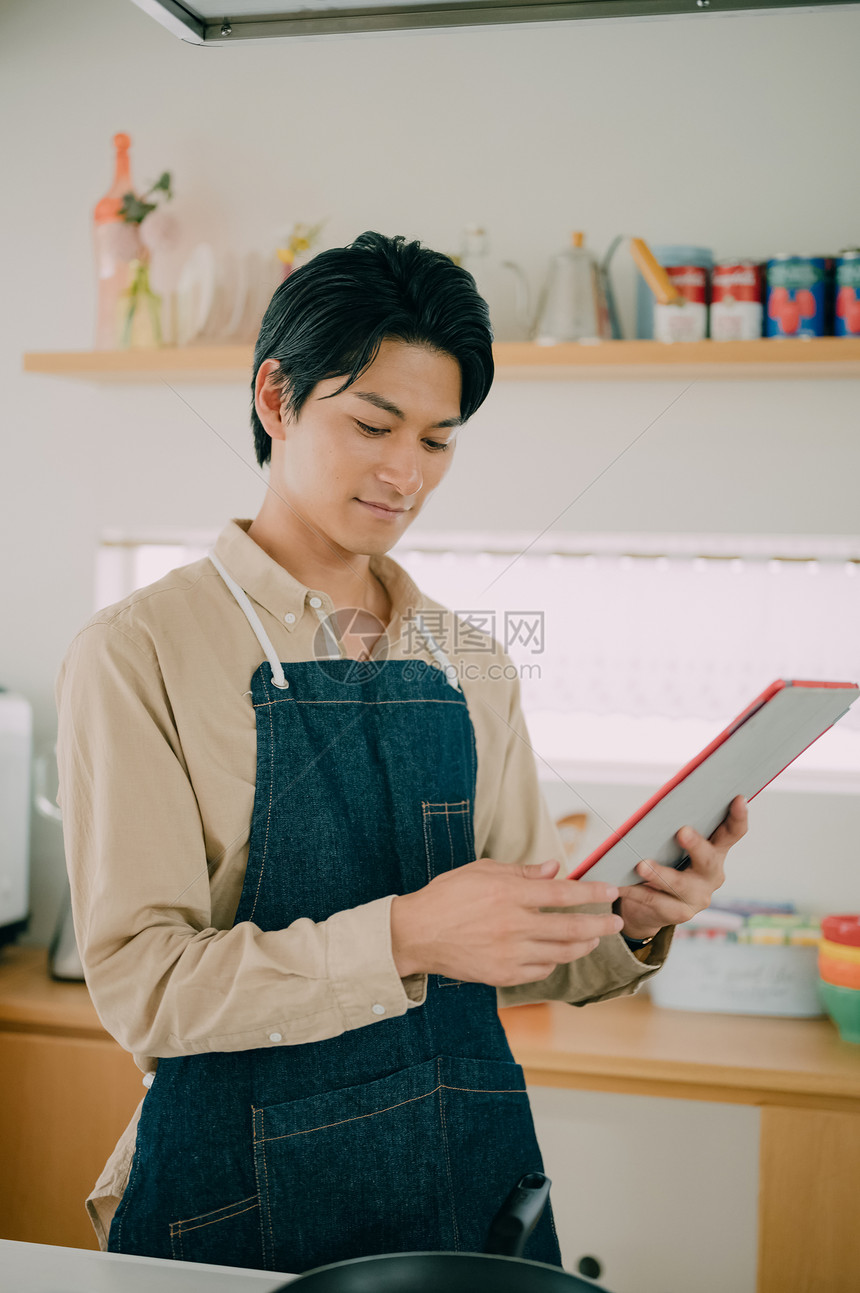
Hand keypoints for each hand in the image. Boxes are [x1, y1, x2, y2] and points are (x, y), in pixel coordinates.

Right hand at [390, 858, 621, 987]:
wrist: (416, 933)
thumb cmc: (447, 896)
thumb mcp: (482, 871)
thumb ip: (522, 872)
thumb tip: (555, 868)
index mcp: (510, 893)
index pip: (563, 893)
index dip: (592, 893)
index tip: (611, 892)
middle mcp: (514, 924)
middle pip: (570, 928)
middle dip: (599, 925)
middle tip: (616, 922)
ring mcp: (509, 953)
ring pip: (560, 953)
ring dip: (582, 946)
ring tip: (592, 939)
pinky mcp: (503, 974)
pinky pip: (540, 971)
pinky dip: (554, 962)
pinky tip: (557, 955)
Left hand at [616, 795, 748, 941]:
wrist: (652, 906)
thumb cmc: (664, 862)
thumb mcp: (671, 846)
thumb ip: (671, 830)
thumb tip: (654, 810)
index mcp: (715, 851)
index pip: (732, 833)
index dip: (738, 817)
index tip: (738, 798)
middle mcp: (712, 874)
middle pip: (708, 859)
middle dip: (696, 845)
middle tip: (682, 832)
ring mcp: (698, 897)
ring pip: (679, 884)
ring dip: (660, 874)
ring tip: (641, 866)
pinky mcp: (680, 914)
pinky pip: (656, 901)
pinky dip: (636, 891)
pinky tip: (622, 884)